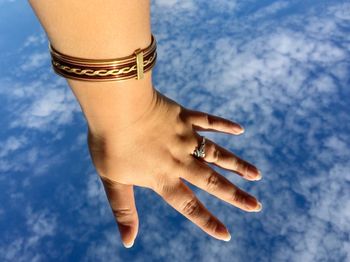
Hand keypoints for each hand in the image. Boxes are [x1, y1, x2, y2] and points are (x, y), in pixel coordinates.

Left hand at [87, 87, 261, 247]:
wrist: (115, 108)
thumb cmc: (109, 145)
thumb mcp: (112, 181)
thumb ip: (124, 211)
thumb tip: (128, 243)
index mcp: (163, 177)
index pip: (189, 205)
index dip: (207, 221)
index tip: (227, 234)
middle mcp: (180, 161)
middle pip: (213, 181)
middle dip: (235, 196)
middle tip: (256, 205)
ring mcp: (185, 138)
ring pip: (218, 154)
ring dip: (238, 165)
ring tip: (257, 175)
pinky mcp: (184, 117)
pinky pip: (209, 122)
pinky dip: (225, 126)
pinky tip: (240, 130)